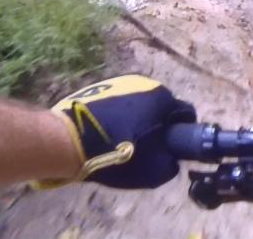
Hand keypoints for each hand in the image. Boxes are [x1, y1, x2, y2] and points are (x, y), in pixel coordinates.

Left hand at [38, 75, 195, 188]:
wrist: (68, 142)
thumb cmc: (118, 154)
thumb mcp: (154, 170)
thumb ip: (172, 163)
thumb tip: (172, 158)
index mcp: (163, 97)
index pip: (184, 114)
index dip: (180, 133)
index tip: (168, 148)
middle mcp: (144, 83)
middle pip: (160, 108)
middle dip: (156, 125)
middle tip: (143, 148)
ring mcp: (117, 82)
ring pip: (137, 105)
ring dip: (135, 120)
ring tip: (118, 142)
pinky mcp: (96, 87)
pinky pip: (115, 104)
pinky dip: (114, 117)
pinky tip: (102, 134)